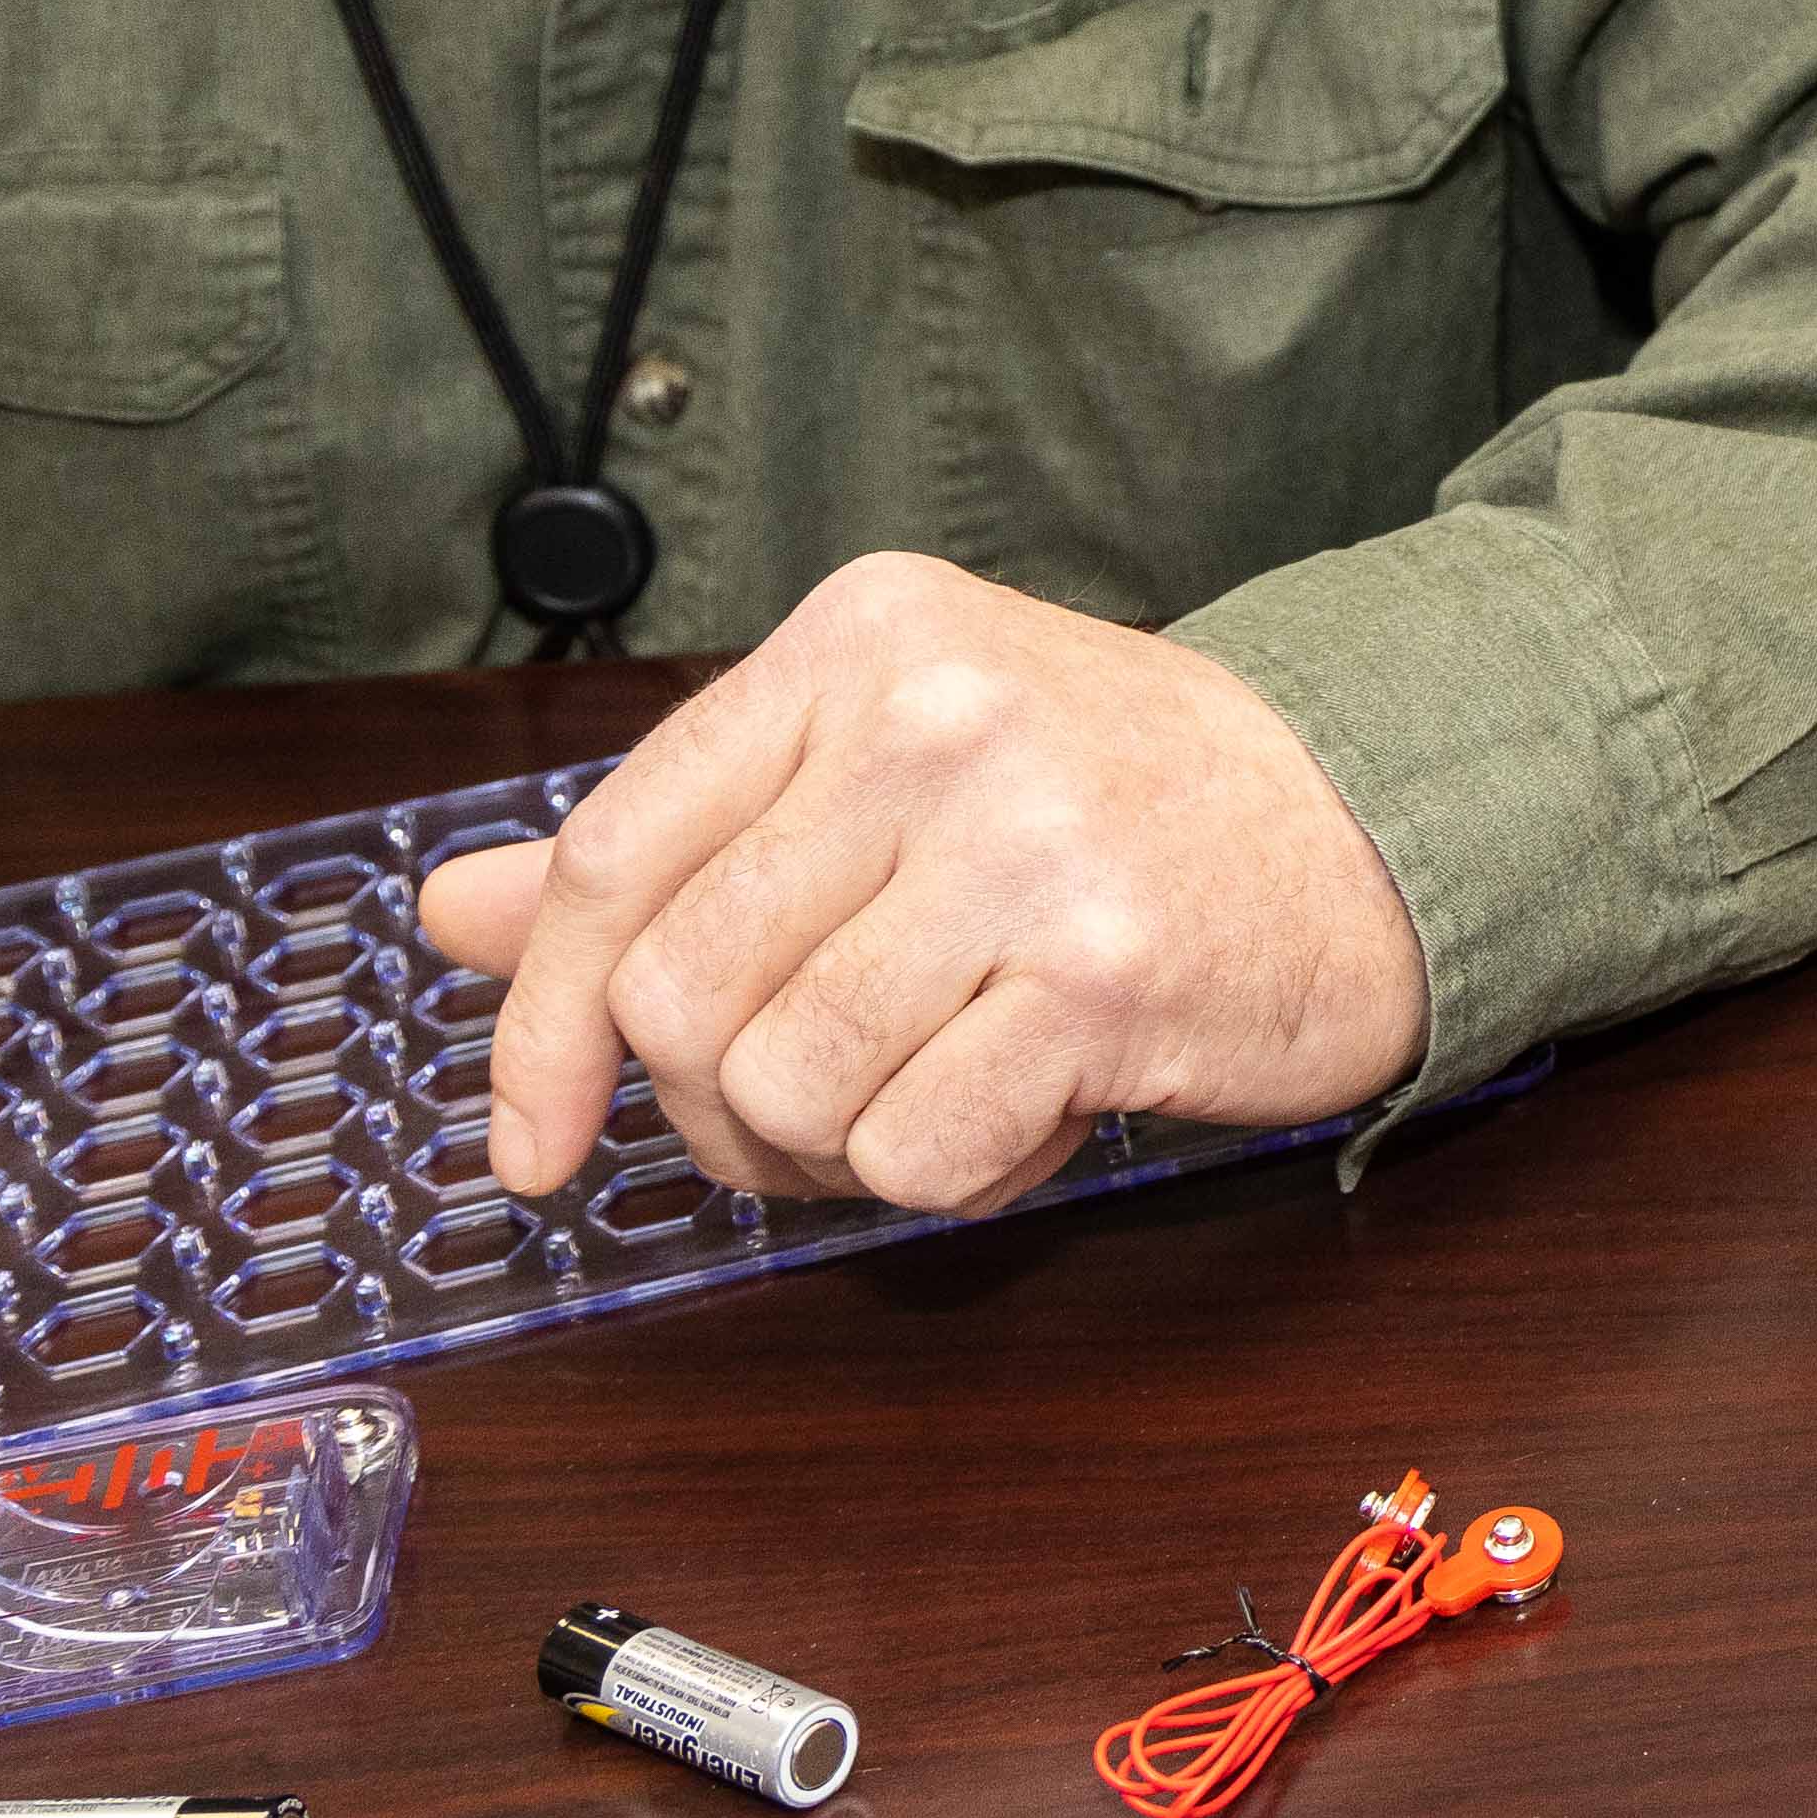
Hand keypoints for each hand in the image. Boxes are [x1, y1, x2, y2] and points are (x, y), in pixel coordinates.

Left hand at [414, 554, 1428, 1210]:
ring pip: (792, 1094)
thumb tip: (447, 914)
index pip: (616, 856)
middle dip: (725, 1109)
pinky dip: (956, 1174)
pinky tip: (1032, 1101)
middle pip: (686, 1001)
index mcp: (857, 643)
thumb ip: (670, 847)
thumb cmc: (1102, 808)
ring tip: (948, 1080)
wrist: (1369, 823)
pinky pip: (920, 1154)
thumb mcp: (876, 771)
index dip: (540, 1027)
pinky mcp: (1109, 973)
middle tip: (825, 1102)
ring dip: (850, 1146)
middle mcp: (931, 718)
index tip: (528, 1147)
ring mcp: (1027, 841)